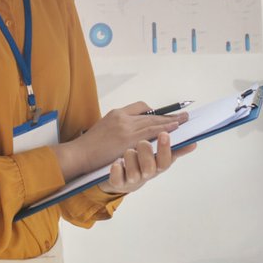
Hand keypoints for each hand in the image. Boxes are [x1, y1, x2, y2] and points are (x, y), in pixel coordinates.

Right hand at [58, 102, 188, 179]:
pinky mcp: (127, 139)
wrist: (79, 154)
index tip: (165, 115)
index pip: (140, 107)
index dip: (155, 112)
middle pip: (150, 114)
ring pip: (153, 122)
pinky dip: (164, 129)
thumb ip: (119, 126)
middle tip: (183, 116)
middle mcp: (122, 117)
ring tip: (184, 122)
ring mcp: (125, 127)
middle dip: (168, 116)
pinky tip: (173, 130)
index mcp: (117, 113)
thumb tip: (134, 130)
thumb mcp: (104, 128)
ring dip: (170, 122)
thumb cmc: (90, 146)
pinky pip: (150, 132)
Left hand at [99, 131, 194, 194]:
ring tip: (128, 150)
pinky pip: (117, 179)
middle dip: (146, 152)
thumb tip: (193, 143)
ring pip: (133, 172)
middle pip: (150, 167)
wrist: (121, 180)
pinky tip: (116, 162)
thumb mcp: (158, 157)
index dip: (165, 148)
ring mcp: (131, 180)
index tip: (164, 134)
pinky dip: (117, 169)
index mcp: (157, 166)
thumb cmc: (142, 164)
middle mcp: (146, 175)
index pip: (166, 160)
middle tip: (142, 141)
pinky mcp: (118, 183)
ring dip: (130, 158)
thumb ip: (174, 149)